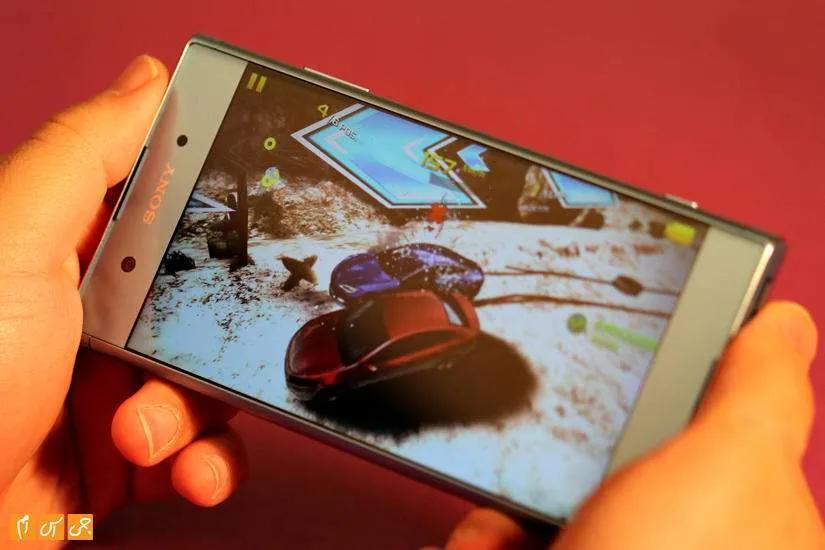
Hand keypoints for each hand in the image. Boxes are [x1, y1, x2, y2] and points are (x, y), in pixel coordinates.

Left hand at [0, 56, 246, 525]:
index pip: (165, 215)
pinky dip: (209, 466)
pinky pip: (204, 451)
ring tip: (148, 436)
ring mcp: (113, 392)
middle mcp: (92, 319)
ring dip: (202, 414)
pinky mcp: (129, 459)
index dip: (214, 219)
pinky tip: (184, 475)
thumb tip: (148, 79)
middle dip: (212, 338)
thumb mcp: (14, 240)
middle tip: (179, 354)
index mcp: (67, 255)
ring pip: (212, 381)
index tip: (255, 228)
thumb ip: (85, 154)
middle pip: (205, 305)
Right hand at [444, 301, 822, 548]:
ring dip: (515, 503)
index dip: (670, 374)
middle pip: (615, 459)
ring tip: (517, 530)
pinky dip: (488, 542)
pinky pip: (505, 539)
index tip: (629, 338)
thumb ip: (760, 392)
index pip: (711, 422)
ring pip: (547, 501)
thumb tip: (786, 321)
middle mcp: (678, 544)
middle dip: (572, 451)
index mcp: (743, 518)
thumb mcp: (730, 470)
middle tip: (568, 449)